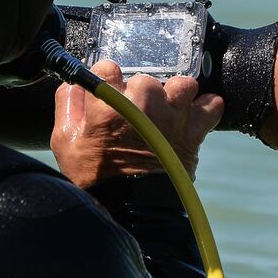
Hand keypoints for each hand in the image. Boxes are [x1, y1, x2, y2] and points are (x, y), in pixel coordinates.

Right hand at [51, 60, 223, 188]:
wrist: (131, 211)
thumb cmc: (96, 179)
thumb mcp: (65, 143)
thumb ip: (67, 104)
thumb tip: (76, 84)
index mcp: (109, 105)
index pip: (107, 67)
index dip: (106, 80)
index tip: (108, 93)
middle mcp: (143, 104)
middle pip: (143, 78)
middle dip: (138, 94)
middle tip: (134, 116)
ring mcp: (172, 115)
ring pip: (181, 84)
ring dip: (174, 95)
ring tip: (165, 112)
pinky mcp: (194, 130)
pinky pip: (212, 104)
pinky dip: (205, 108)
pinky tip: (190, 117)